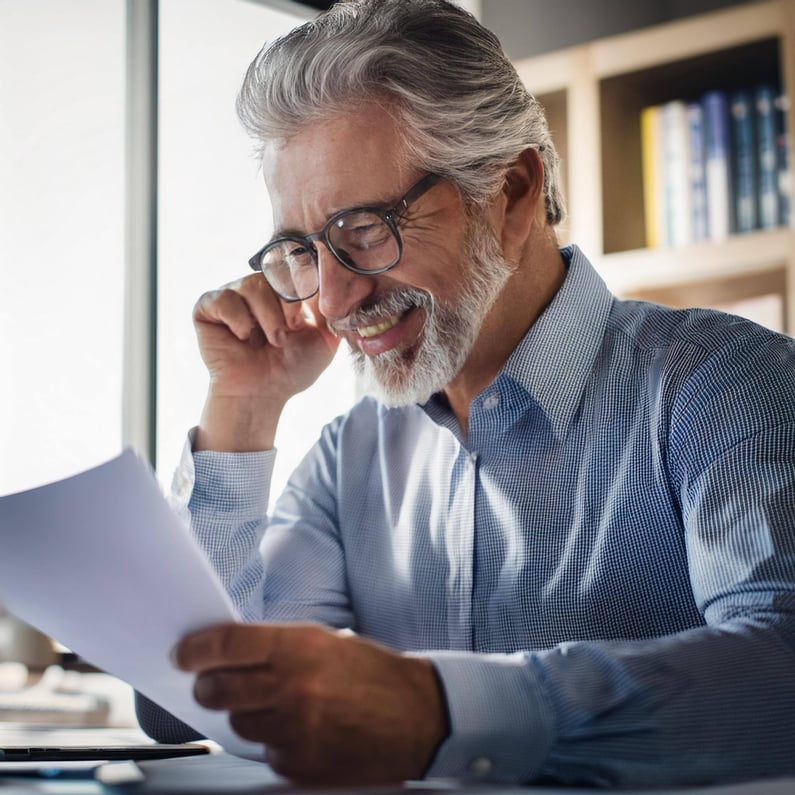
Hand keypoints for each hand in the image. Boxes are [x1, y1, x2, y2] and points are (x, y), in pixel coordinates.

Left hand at [173, 623, 448, 784]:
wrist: (419, 715)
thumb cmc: (375, 674)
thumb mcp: (329, 641)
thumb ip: (278, 646)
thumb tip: (227, 653)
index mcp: (303, 645)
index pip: (228, 644)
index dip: (196, 649)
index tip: (183, 653)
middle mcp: (296, 686)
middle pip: (219, 689)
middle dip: (207, 685)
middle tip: (209, 682)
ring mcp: (298, 729)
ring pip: (239, 724)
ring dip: (247, 714)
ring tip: (277, 705)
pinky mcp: (303, 765)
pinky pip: (267, 753)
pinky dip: (275, 743)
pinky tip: (303, 731)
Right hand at [192, 274, 339, 449]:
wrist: (263, 394)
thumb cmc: (291, 369)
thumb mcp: (324, 337)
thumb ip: (330, 308)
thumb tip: (332, 280)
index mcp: (282, 291)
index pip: (294, 265)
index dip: (304, 284)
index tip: (307, 312)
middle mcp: (256, 288)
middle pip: (275, 272)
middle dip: (289, 303)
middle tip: (290, 330)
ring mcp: (232, 295)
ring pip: (253, 284)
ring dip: (268, 316)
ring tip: (272, 340)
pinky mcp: (207, 307)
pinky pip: (224, 298)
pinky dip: (239, 320)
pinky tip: (243, 338)